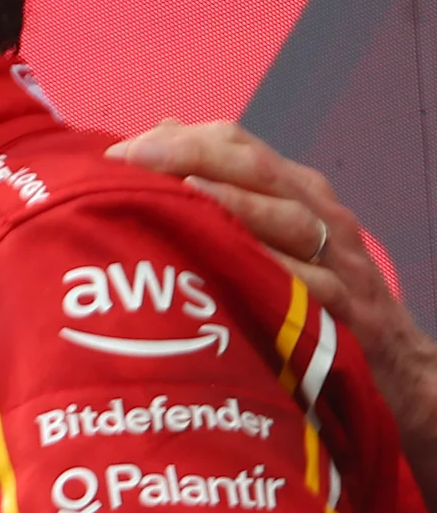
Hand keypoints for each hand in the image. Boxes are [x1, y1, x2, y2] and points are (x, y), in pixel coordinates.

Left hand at [108, 119, 436, 500]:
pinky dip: (271, 268)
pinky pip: (311, 284)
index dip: (179, 140)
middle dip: (192, 157)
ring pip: (287, 219)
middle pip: (257, 169)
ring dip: (230, 204)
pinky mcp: (346, 311)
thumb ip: (221, 197)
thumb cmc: (314, 302)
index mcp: (298, 194)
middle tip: (131, 161)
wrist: (395, 372)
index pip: (239, 144)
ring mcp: (339, 262)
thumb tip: (158, 142)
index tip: (118, 152)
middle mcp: (321, 217)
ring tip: (176, 194)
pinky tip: (229, 261)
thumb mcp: (271, 242)